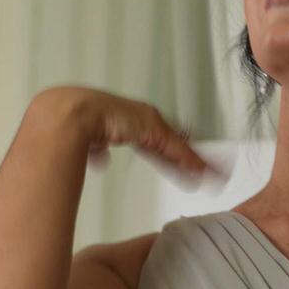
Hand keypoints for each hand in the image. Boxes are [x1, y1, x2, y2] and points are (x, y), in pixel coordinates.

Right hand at [28, 86, 214, 177]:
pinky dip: (191, 162)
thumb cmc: (73, 123)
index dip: (172, 154)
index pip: (158, 141)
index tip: (183, 164)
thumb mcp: (90, 141)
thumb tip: (99, 159)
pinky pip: (178, 150)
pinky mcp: (154, 131)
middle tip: (211, 168)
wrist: (70, 113)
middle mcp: (144, 120)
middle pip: (175, 142)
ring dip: (200, 162)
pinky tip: (205, 173)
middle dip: (193, 156)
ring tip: (218, 175)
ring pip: (182, 146)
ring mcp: (151, 125)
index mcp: (129, 121)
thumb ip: (97, 151)